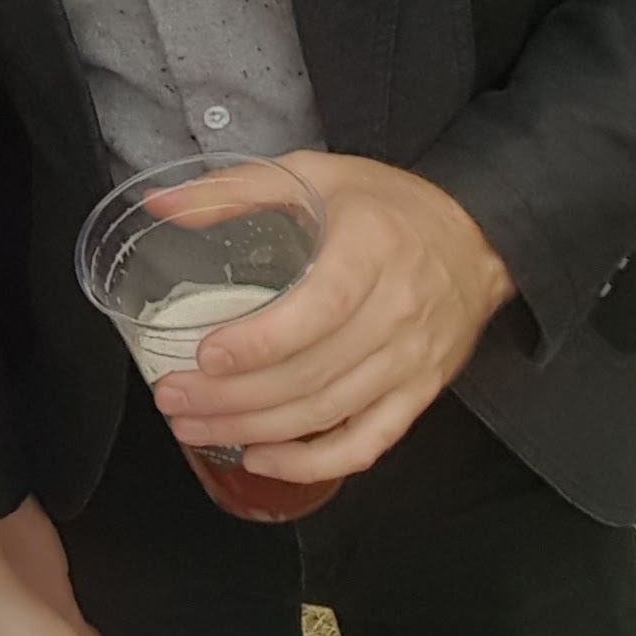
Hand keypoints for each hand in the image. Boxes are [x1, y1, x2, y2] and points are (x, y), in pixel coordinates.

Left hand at [151, 151, 514, 483]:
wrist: (477, 239)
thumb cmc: (388, 204)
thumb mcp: (313, 173)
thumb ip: (234, 189)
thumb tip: (159, 203)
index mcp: (371, 250)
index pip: (317, 311)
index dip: (260, 343)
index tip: (206, 355)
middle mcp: (397, 313)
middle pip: (312, 373)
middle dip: (235, 397)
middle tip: (173, 399)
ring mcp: (411, 362)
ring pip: (329, 413)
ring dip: (257, 430)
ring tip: (195, 427)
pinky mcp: (419, 394)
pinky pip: (367, 443)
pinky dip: (313, 462)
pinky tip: (262, 458)